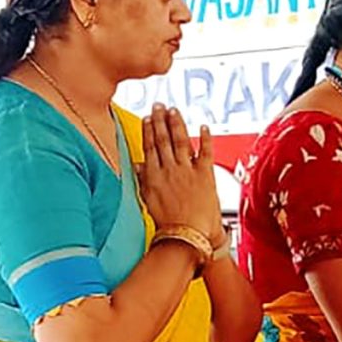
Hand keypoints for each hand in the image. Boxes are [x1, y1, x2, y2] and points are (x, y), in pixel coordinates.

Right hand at [137, 106, 225, 239]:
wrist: (187, 235)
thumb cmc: (168, 224)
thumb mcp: (148, 201)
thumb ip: (143, 181)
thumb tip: (137, 167)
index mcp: (154, 177)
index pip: (150, 147)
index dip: (149, 130)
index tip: (147, 118)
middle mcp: (169, 170)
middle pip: (163, 140)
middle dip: (161, 121)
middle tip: (159, 106)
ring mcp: (187, 171)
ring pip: (180, 141)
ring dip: (177, 124)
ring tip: (174, 111)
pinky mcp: (205, 175)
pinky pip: (205, 151)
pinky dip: (205, 138)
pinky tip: (204, 126)